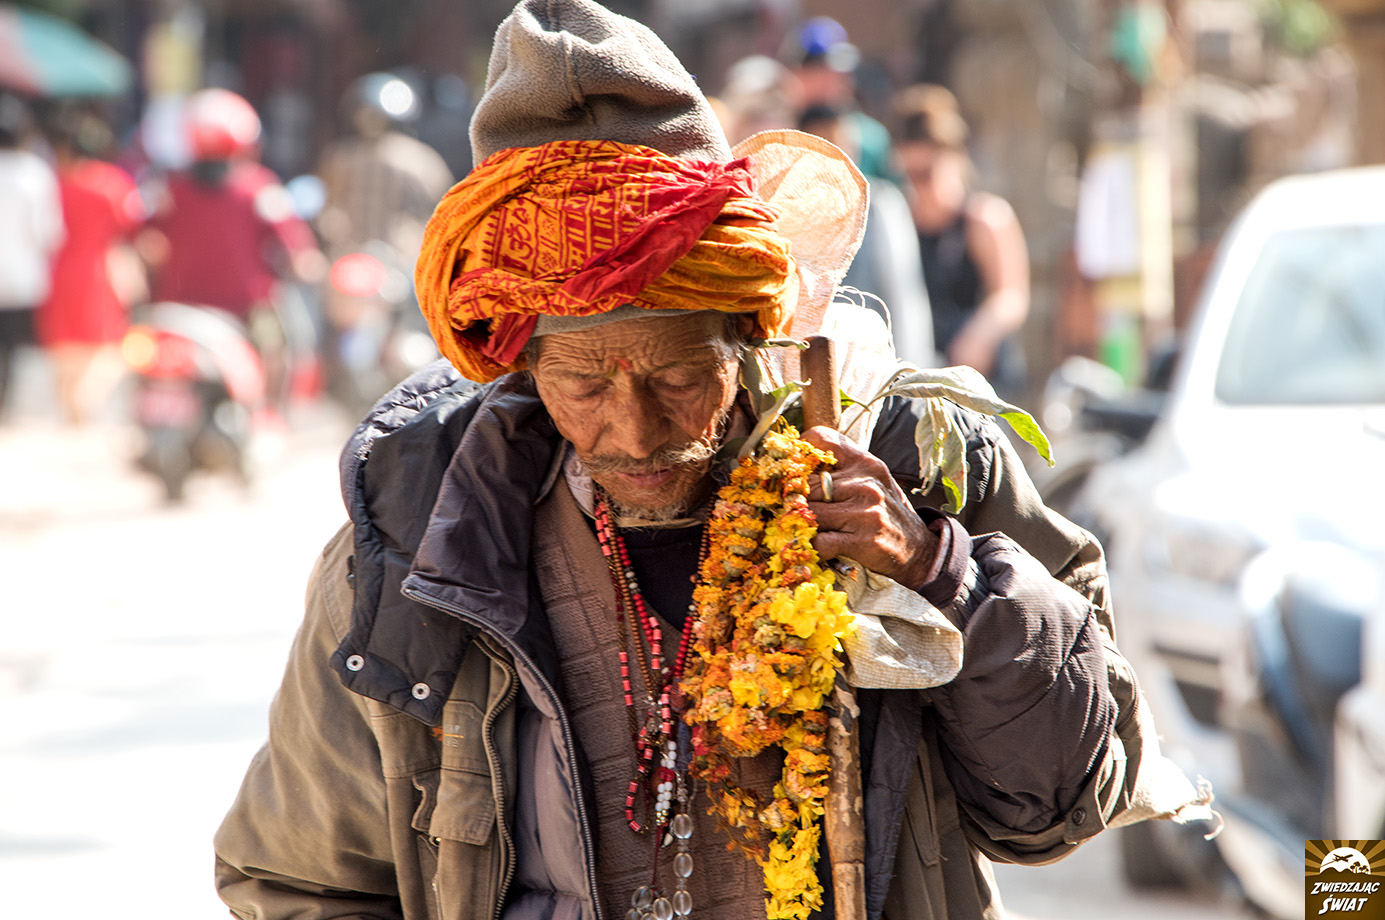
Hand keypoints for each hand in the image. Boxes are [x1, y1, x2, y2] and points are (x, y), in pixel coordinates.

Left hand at [801, 426, 938, 591]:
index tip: (795, 470)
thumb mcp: (872, 480)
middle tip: (795, 510)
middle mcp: (865, 483)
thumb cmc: (886, 513)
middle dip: (796, 499)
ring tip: (809, 529)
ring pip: (810, 512)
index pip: (821, 439)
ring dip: (803, 524)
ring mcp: (864, 512)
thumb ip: (841, 470)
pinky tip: (822, 546)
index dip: (800, 452)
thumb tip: (797, 468)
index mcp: (865, 463)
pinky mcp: (861, 540)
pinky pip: (820, 541)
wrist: (919, 550)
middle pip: (808, 484)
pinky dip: (814, 546)